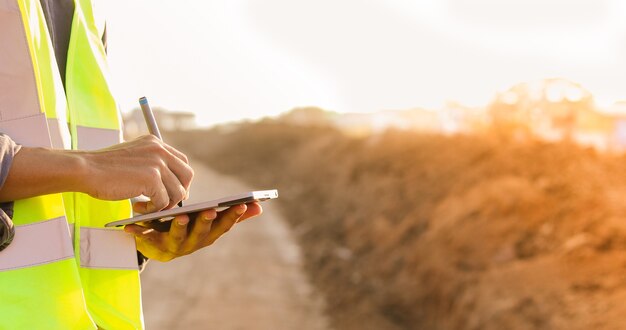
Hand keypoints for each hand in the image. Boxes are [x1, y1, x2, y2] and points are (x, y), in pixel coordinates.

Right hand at [0, 135, 192, 209]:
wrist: (84, 169)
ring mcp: (157, 163)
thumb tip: (170, 184)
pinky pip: (164, 201)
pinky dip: (153, 210)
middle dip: (180, 192)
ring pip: (177, 191)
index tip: (170, 192)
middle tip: (165, 204)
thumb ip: (151, 163)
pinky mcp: (152, 179)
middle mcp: (160, 149)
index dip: (179, 179)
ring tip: (146, 207)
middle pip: (187, 175)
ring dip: (164, 204)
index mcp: (155, 142)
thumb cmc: (103, 168)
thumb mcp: (132, 157)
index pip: (182, 161)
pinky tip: (137, 208)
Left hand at [124, 202, 262, 261]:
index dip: (233, 216)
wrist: (157, 246)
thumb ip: (233, 215)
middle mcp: (193, 243)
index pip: (223, 226)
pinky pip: (144, 240)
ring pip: (178, 238)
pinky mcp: (152, 247)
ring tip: (180, 216)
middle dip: (206, 223)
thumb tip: (259, 206)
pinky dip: (138, 233)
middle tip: (210, 210)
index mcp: (208, 235)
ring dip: (180, 228)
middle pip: (202, 234)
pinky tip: (131, 226)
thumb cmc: (188, 228)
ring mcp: (173, 246)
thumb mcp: (210, 221)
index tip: (242, 204)